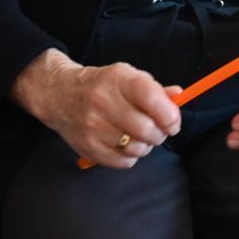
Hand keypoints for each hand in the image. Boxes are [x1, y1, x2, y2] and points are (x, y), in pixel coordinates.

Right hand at [11, 49, 181, 167]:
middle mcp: (104, 102)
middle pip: (147, 129)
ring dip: (146, 145)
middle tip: (158, 131)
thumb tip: (179, 96)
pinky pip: (124, 161)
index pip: (152, 99)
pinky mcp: (88, 147)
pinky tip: (125, 144)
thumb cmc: (101, 85)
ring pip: (137, 148)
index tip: (173, 122)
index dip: (170, 115)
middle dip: (160, 133)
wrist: (60, 94)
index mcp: (118, 79)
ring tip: (139, 136)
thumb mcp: (127, 77)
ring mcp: (94, 127)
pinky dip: (131, 156)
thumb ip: (154, 88)